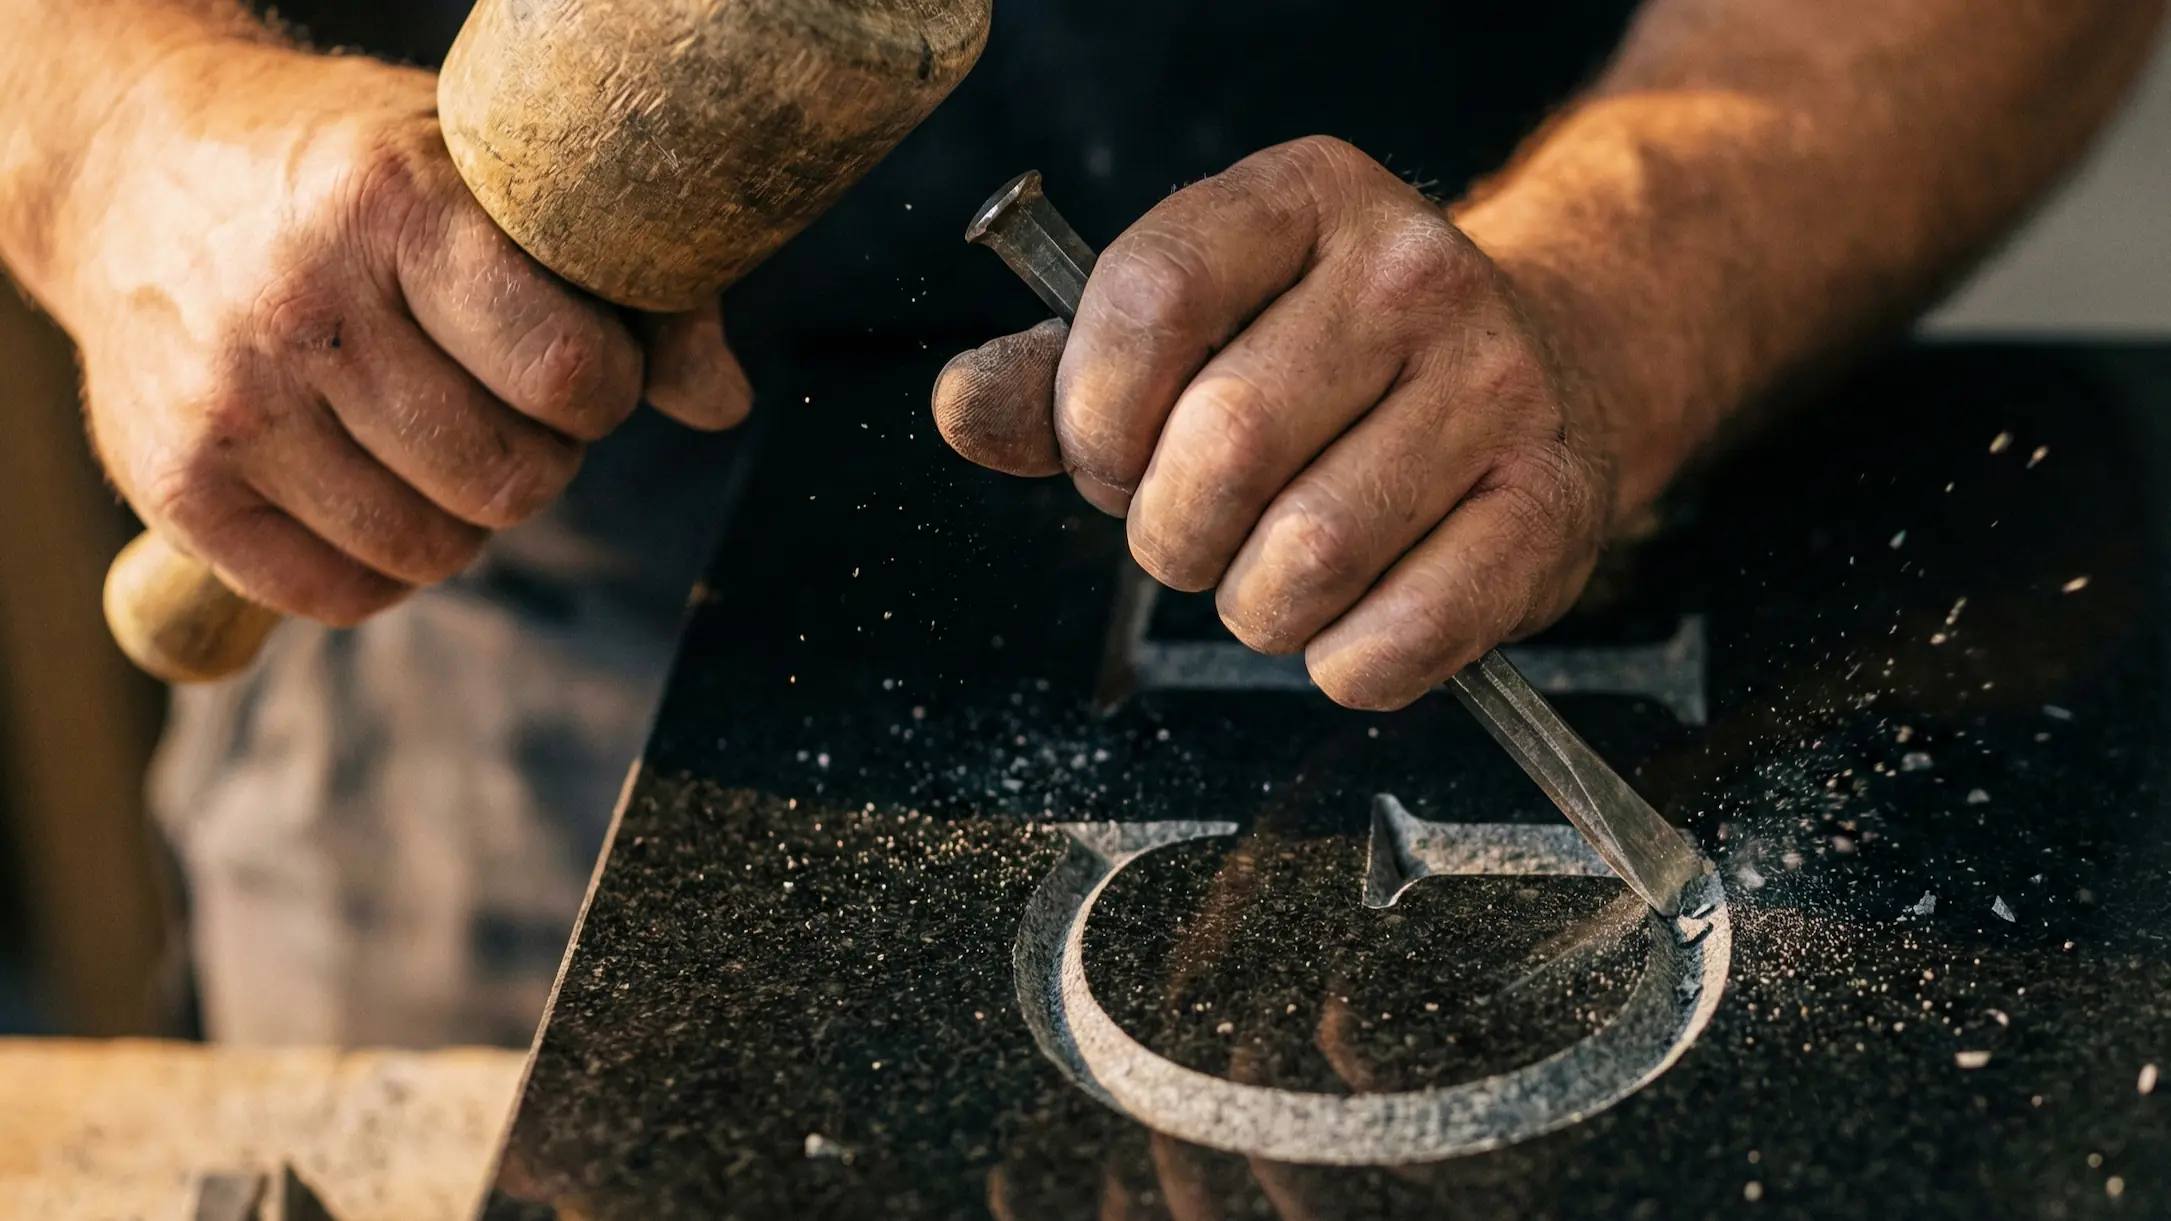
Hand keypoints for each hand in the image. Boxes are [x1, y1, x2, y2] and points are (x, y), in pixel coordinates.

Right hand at [42, 40, 749, 623]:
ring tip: (436, 441)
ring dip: (462, 518)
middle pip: (510, 482)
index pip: (570, 375)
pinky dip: (380, 570)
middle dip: (539, 459)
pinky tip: (371, 491)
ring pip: (431, 552)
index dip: (605, 390)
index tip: (582, 362)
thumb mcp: (486, 178)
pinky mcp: (175, 482)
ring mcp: (230, 401)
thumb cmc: (353, 174)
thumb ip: (623, 286)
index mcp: (394, 206)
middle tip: (503, 407)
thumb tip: (726, 401)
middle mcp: (301, 306)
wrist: (135, 168)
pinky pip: (338, 597)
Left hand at [934, 137, 1620, 709]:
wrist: (1544, 370)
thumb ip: (1062, 376)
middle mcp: (1412, 272)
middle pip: (1223, 444)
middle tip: (1195, 531)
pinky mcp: (1550, 503)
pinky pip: (1399, 636)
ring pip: (1306, 556)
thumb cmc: (1331, 366)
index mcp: (1302, 199)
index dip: (1095, 416)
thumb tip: (965, 408)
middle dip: (1170, 532)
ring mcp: (1497, 384)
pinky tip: (1351, 619)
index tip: (1108, 456)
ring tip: (1275, 573)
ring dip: (1254, 608)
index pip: (1150, 298)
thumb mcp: (1195, 330)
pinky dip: (1343, 663)